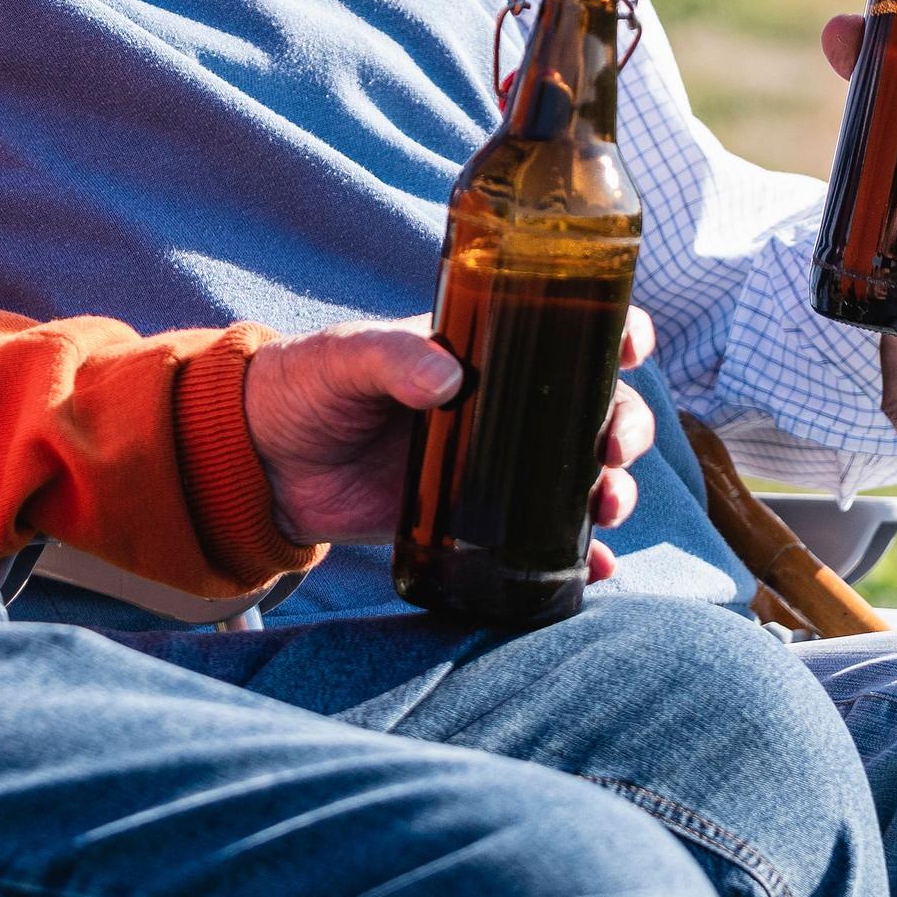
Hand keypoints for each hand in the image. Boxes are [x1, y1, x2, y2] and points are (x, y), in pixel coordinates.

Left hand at [240, 309, 656, 572]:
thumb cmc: (305, 388)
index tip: (632, 347)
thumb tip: (447, 379)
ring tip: (607, 509)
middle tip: (613, 450)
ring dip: (611, 488)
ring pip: (581, 472)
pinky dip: (579, 554)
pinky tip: (597, 569)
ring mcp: (494, 462)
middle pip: (593, 406)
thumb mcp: (344, 359)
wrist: (265, 464)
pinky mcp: (475, 518)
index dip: (613, 331)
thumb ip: (390, 358)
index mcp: (480, 349)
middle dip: (624, 425)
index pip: (563, 327)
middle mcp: (500, 403)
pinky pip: (543, 537)